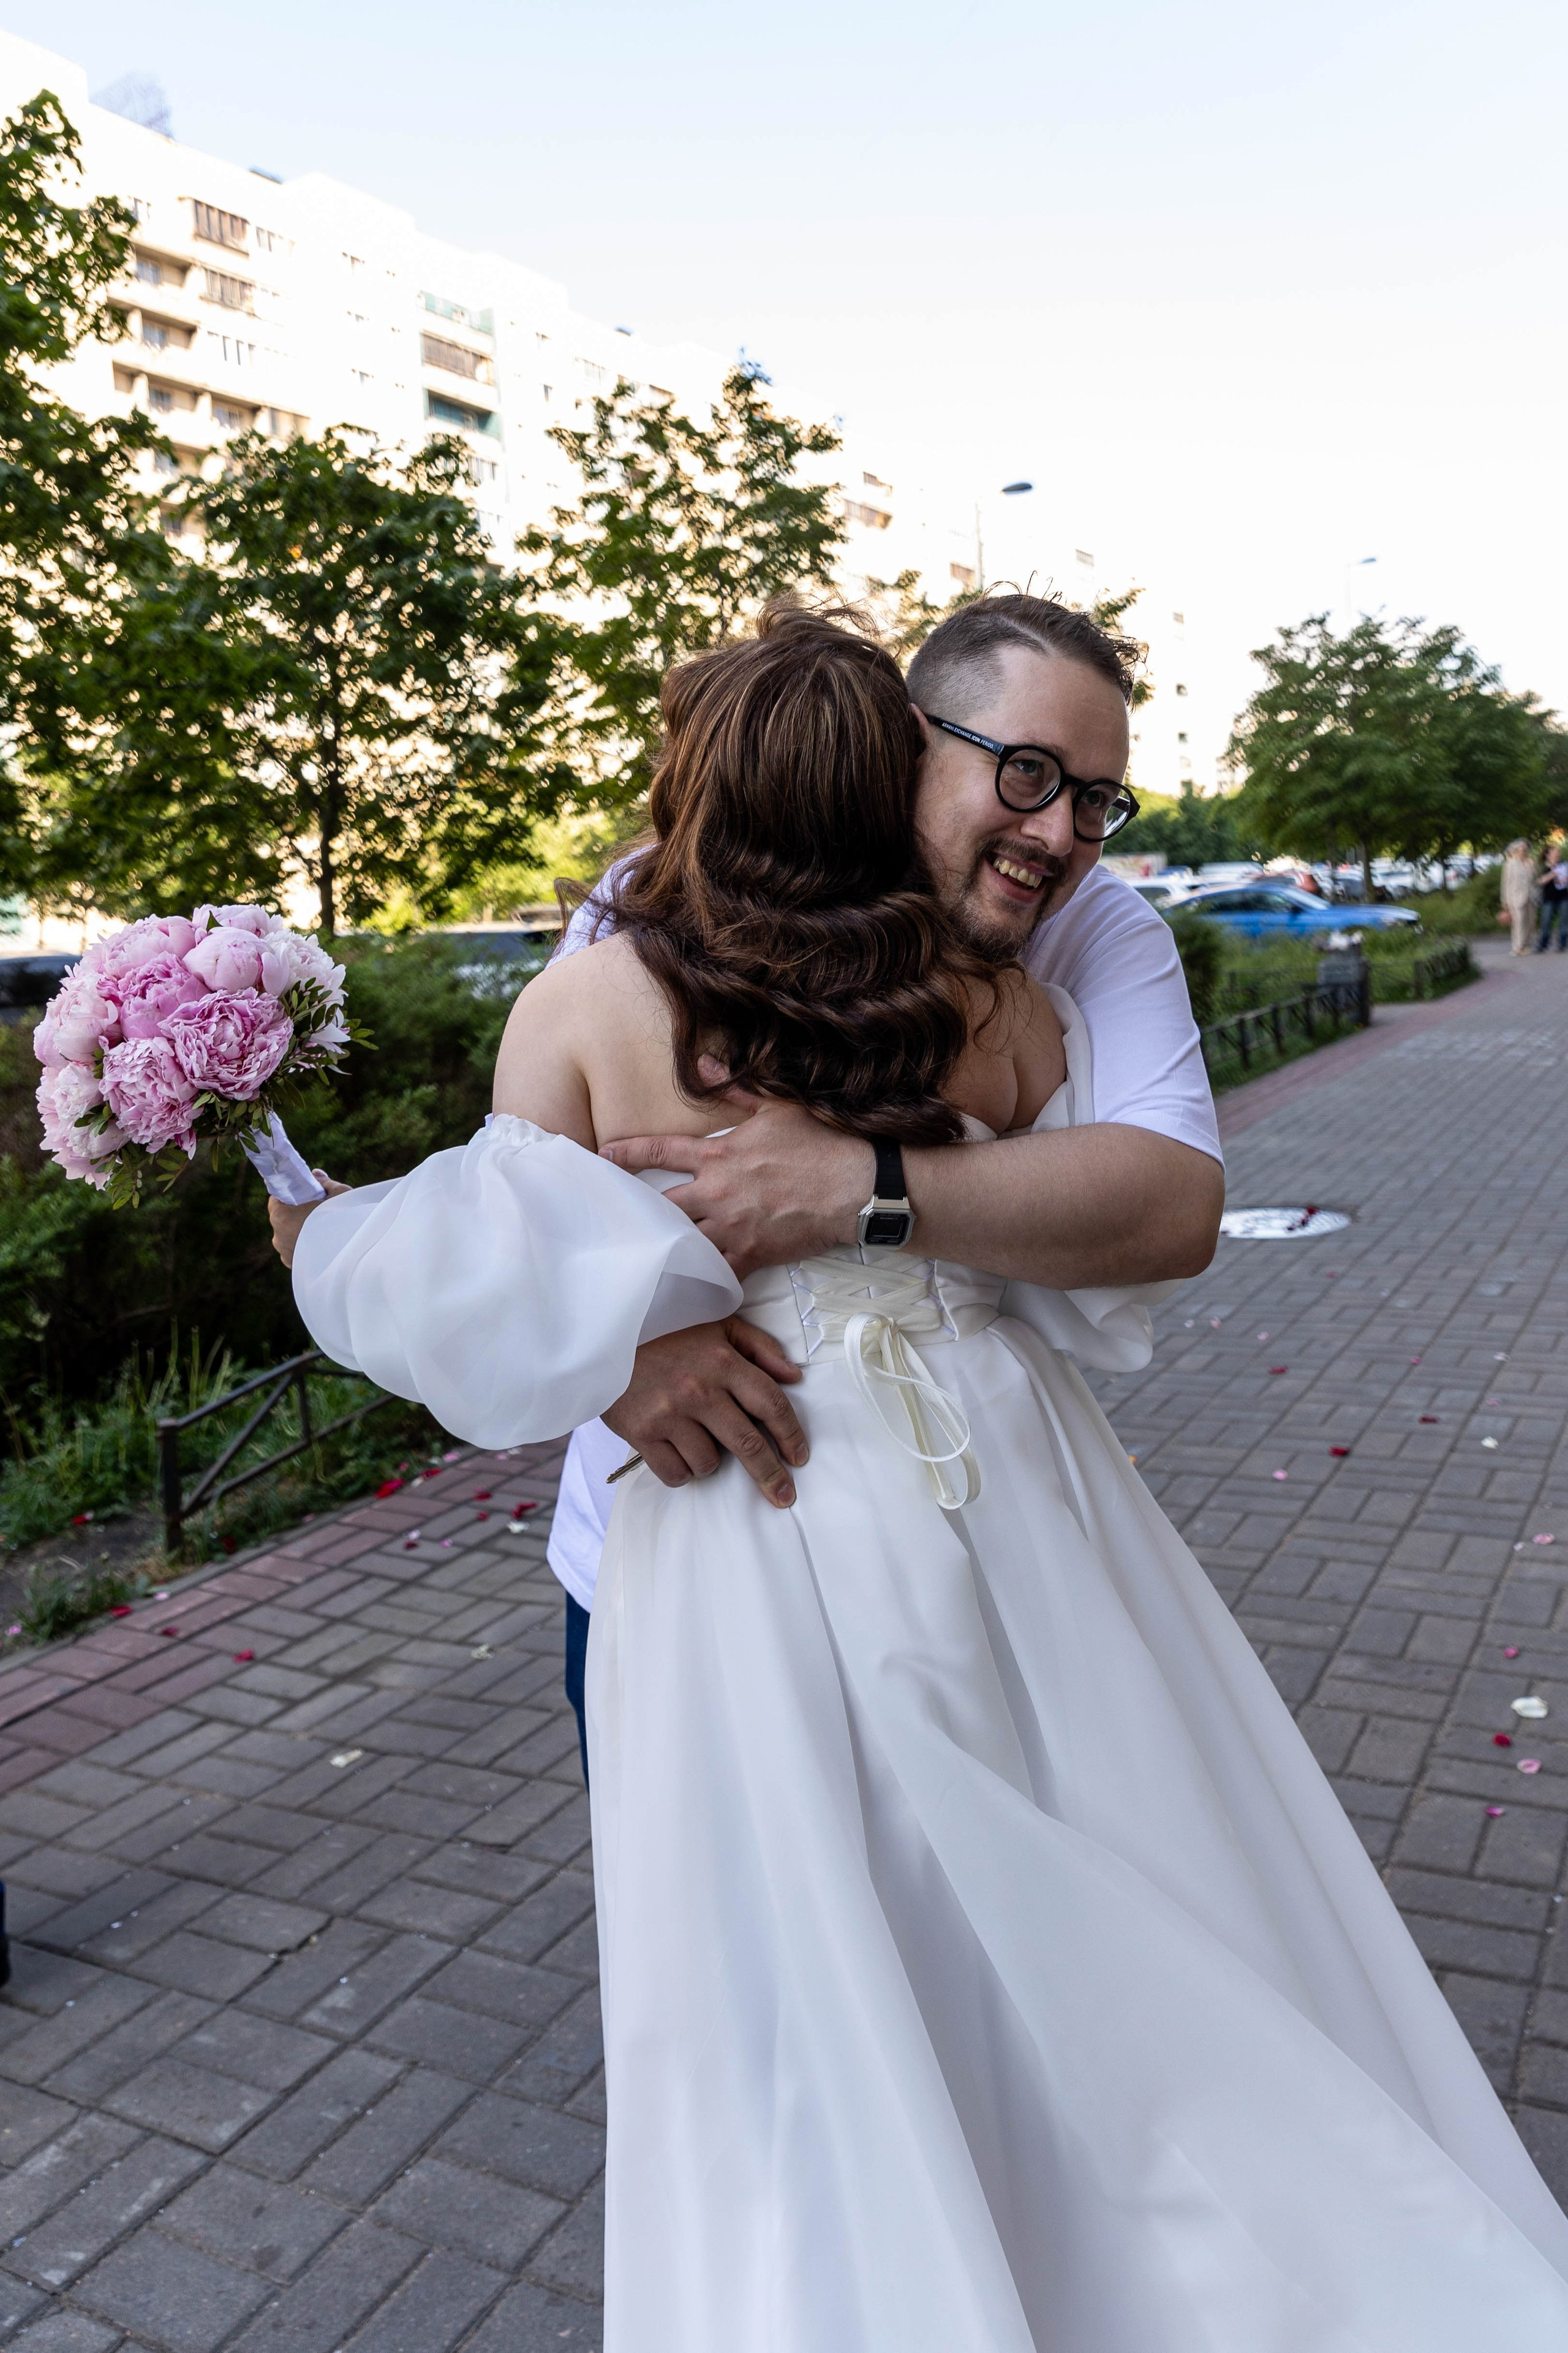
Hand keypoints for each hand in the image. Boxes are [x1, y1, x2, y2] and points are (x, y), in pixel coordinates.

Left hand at [268, 1172, 349, 1268]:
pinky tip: (319, 1244)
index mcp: (281, 1215)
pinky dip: (303, 1247)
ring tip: (320, 1229)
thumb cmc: (343, 1219)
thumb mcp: (338, 1193)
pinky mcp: (294, 1266)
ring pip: (288, 1236)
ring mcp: (285, 1253)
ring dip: (299, 1232)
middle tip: (315, 1210)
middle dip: (295, 1213)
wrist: (354, 1252)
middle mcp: (278, 1236)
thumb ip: (323, 1182)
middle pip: (282, 1219)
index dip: (288, 1195)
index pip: (276, 1200)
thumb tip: (315, 1175)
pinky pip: (295, 1252)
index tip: (301, 1194)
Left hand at [600, 1096, 874, 1277]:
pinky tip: (687, 1286)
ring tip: (644, 1254)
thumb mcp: (777, 1107)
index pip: (659, 1152)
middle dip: (641, 1212)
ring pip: (682, 1242)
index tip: (602, 1158)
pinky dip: (702, 1279)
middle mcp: (717, 1192)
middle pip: (662, 1206)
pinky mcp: (752, 1254)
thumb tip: (704, 1062)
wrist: (856, 1186)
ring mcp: (732, 1226)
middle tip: (618, 1218)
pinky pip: (716, 1273)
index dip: (626, 1155)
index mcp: (718, 1155)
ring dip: (667, 1246)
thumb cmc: (820, 1143)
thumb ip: (735, 1088)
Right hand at [602, 1317, 807, 1506]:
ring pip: (709, 1463)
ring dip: (711, 1462)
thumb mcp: (717, 1328)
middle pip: (748, 1443)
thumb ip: (760, 1348)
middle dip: (772, 1475)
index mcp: (722, 1361)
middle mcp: (698, 1389)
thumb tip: (794, 1376)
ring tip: (697, 1440)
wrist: (603, 1341)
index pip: (771, 1403)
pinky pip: (676, 1474)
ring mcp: (668, 1413)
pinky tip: (677, 1452)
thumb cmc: (667, 1336)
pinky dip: (682, 1471)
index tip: (800, 1457)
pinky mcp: (641, 1433)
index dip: (791, 1435)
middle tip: (784, 1496)